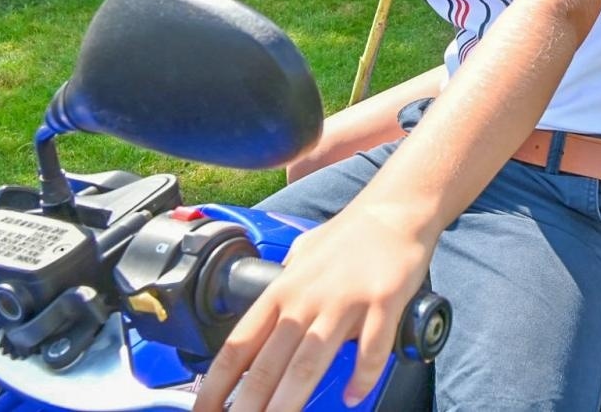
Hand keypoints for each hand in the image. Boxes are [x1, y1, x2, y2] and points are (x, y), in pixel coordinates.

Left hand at [192, 199, 434, 411]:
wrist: (396, 210)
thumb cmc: (349, 236)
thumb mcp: (301, 255)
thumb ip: (283, 287)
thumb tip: (267, 316)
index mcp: (282, 291)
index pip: (238, 345)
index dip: (217, 384)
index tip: (205, 411)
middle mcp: (307, 299)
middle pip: (269, 363)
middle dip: (249, 405)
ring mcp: (344, 301)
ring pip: (309, 362)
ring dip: (291, 400)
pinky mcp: (383, 302)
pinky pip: (370, 348)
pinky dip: (361, 376)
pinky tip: (352, 396)